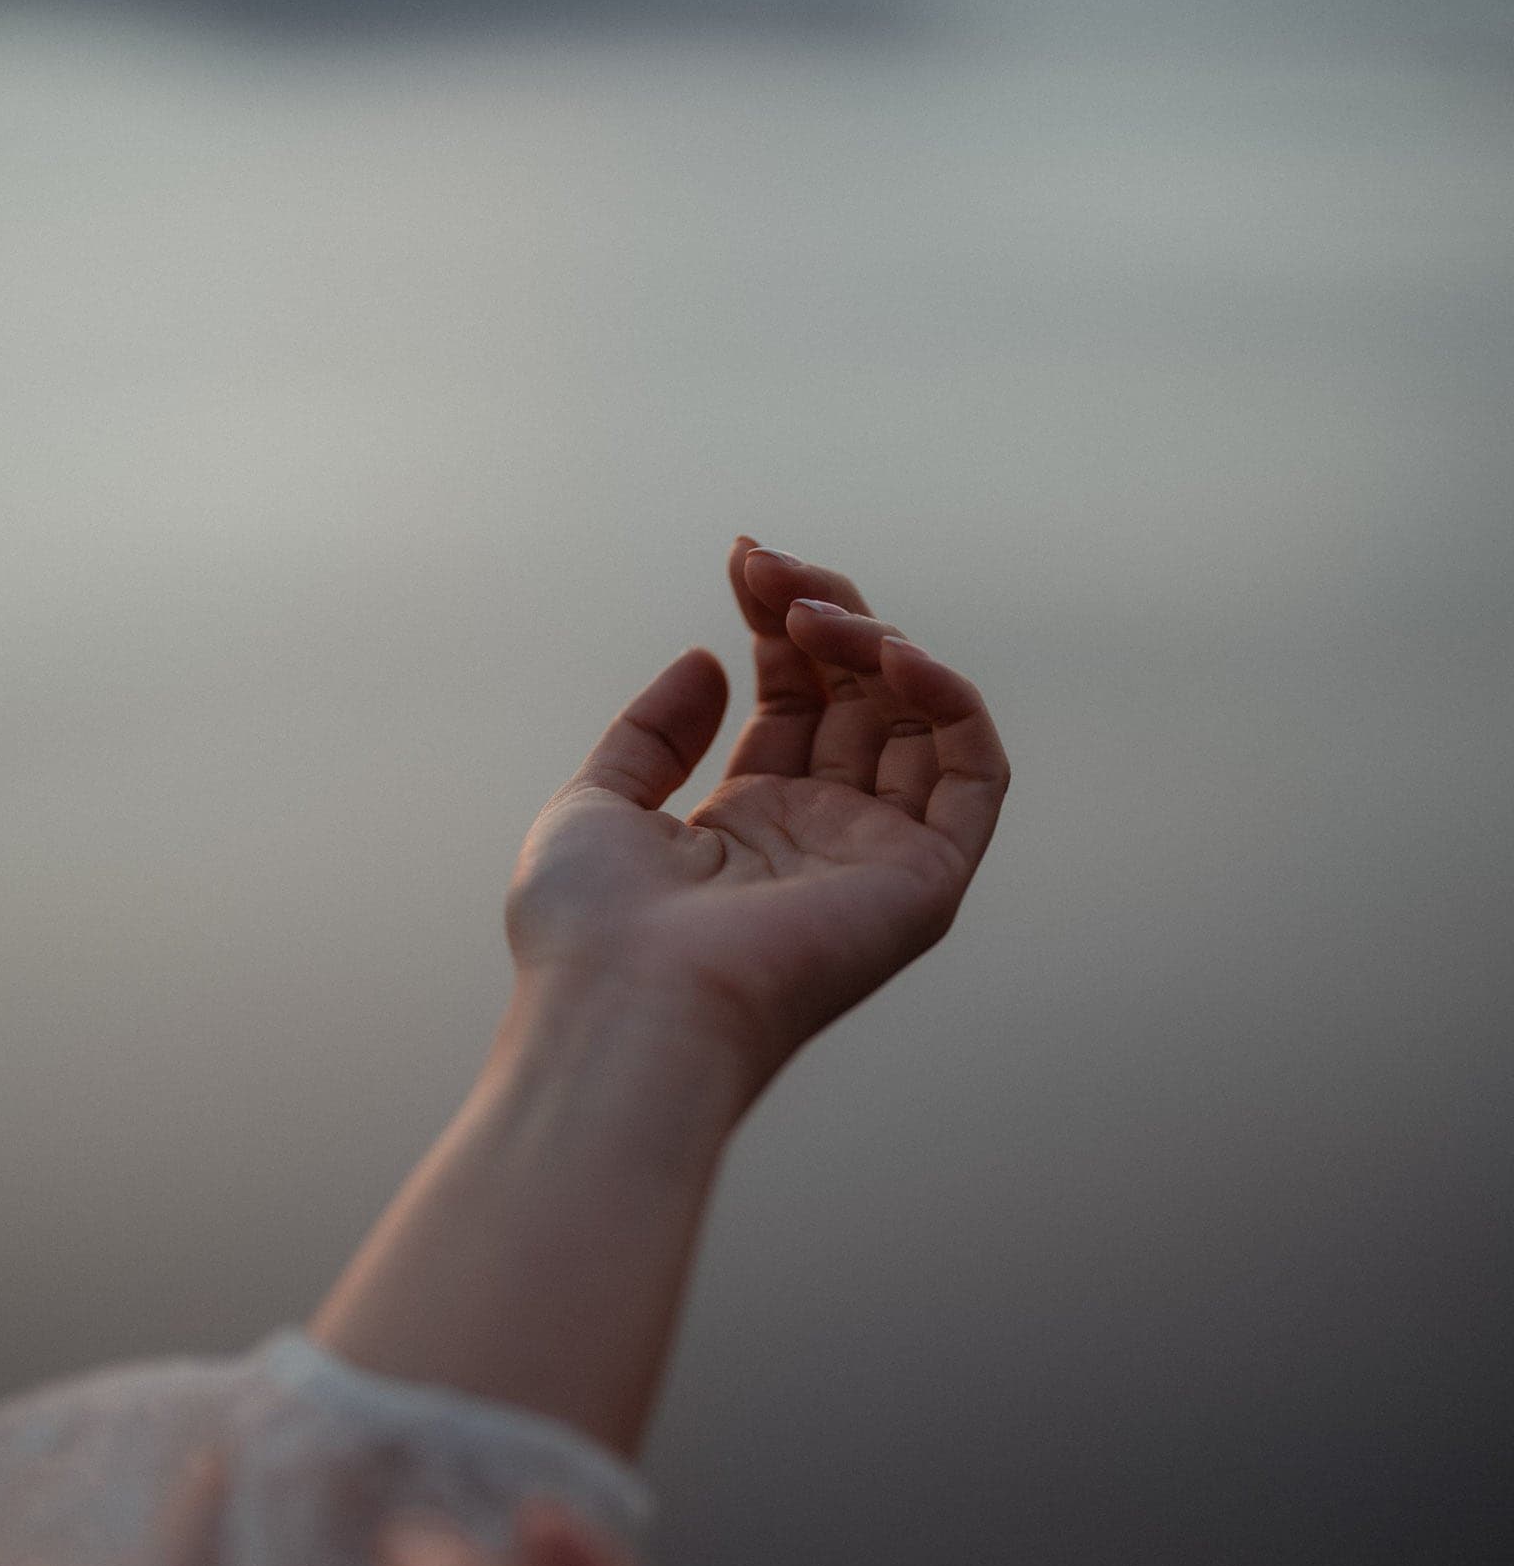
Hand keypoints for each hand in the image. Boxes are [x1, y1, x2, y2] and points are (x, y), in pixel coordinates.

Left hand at [506, 540, 1009, 1090]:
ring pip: (919, 721)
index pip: (796, 699)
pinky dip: (951, 701)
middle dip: (820, 613)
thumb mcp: (597, 804)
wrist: (625, 1009)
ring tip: (810, 611)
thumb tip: (710, 659)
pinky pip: (973, 775)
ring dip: (875, 642)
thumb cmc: (591, 930)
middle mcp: (820, 838)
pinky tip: (891, 654)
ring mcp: (876, 859)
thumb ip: (653, 732)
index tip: (742, 556)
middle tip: (767, 566)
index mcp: (748, 826)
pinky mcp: (926, 882)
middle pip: (858, 697)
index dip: (776, 621)